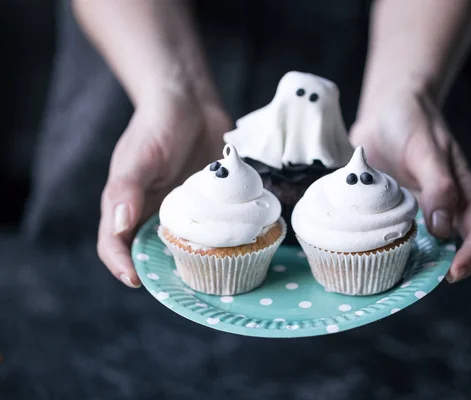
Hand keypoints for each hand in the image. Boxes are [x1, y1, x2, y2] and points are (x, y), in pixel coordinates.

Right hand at [97, 89, 232, 287]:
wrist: (191, 103)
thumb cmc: (157, 126)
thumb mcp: (140, 156)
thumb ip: (127, 190)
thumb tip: (119, 227)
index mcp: (126, 205)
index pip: (115, 244)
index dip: (121, 265)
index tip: (137, 281)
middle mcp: (152, 213)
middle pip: (151, 252)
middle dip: (162, 272)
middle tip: (181, 287)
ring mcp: (181, 210)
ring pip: (184, 245)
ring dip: (195, 260)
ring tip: (211, 274)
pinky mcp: (207, 203)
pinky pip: (212, 227)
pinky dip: (221, 239)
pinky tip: (237, 246)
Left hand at [350, 89, 470, 282]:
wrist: (386, 109)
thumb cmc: (412, 122)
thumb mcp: (426, 149)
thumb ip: (438, 184)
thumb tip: (444, 228)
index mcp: (464, 193)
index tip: (451, 273)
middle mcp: (446, 208)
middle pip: (453, 250)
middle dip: (437, 271)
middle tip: (413, 285)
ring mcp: (420, 212)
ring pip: (423, 249)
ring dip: (412, 265)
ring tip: (391, 279)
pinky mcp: (396, 211)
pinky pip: (397, 237)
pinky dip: (388, 250)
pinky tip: (371, 257)